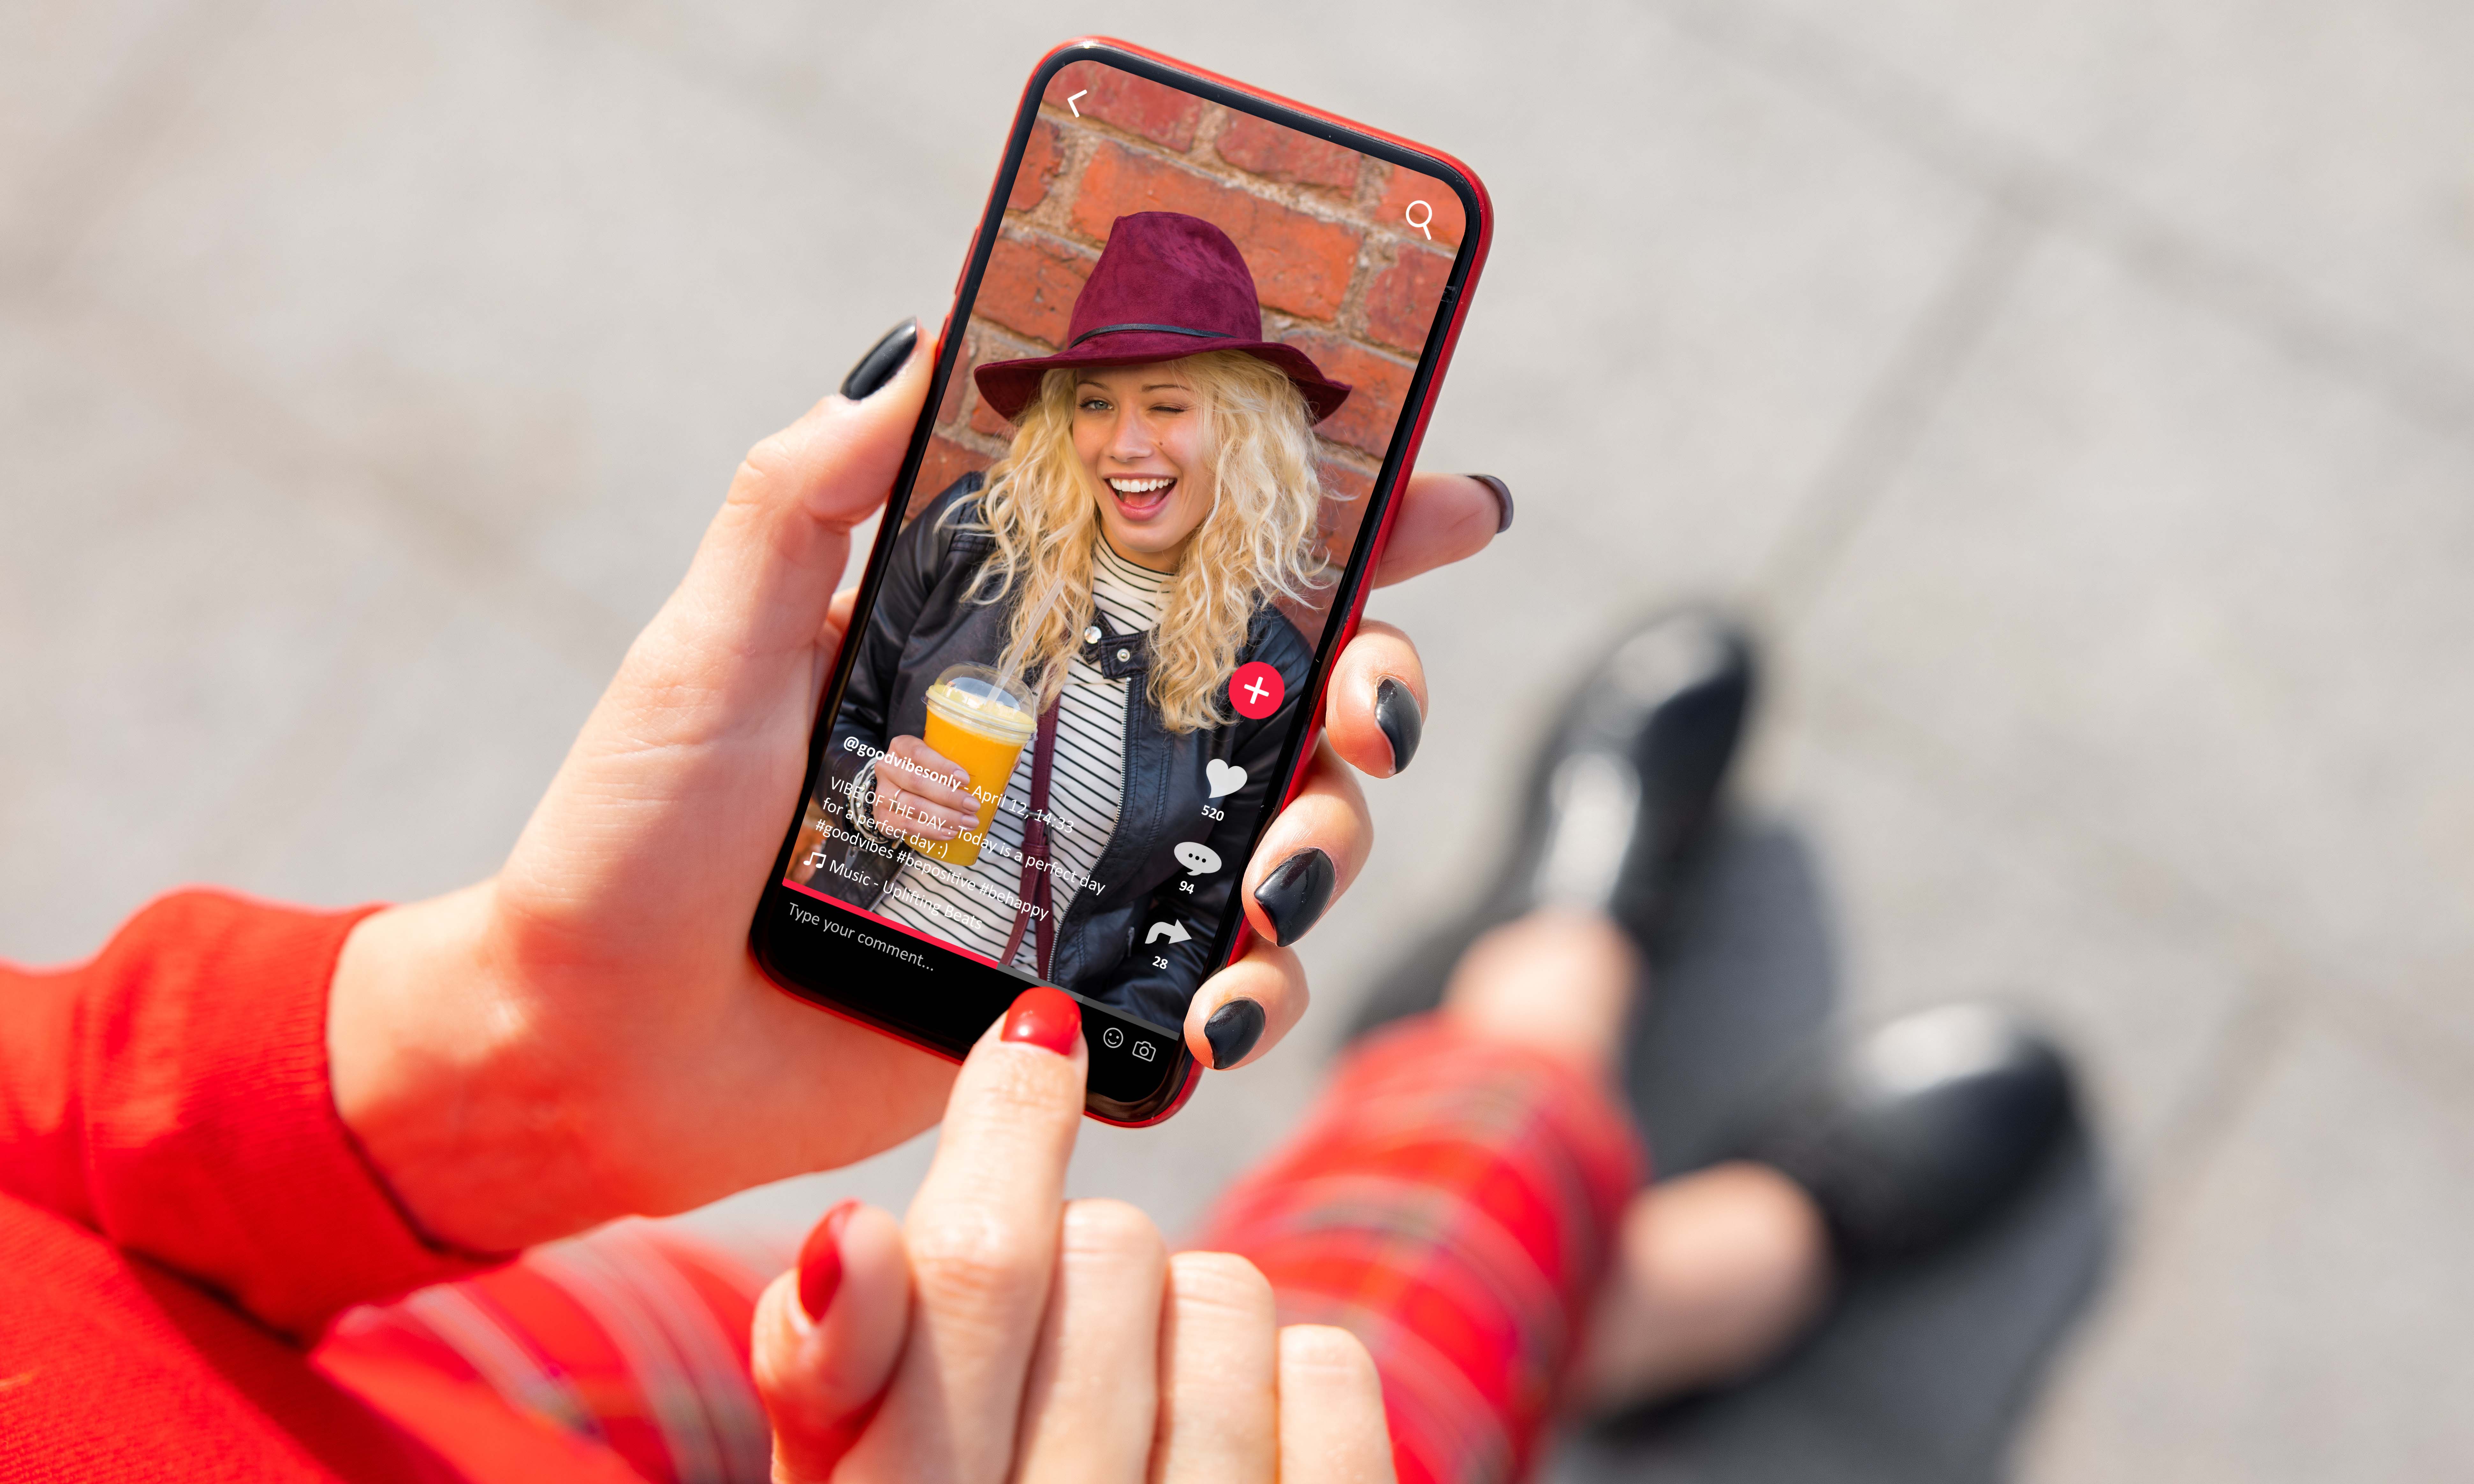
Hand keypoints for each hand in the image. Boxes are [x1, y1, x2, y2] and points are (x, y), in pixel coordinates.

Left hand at [327, 321, 1507, 1251]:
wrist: (593, 1045)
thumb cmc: (634, 837)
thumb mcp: (712, 641)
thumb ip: (805, 493)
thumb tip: (923, 338)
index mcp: (1012, 640)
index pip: (1206, 556)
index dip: (1348, 523)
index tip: (1446, 498)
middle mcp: (1081, 745)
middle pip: (1295, 694)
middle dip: (1378, 689)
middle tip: (1367, 716)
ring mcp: (1093, 871)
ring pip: (1290, 835)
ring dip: (1326, 849)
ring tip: (1271, 887)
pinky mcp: (1083, 990)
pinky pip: (1225, 979)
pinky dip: (1258, 990)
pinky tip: (1226, 1006)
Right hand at [753, 989, 1395, 1482]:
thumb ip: (833, 1379)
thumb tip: (850, 1236)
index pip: (965, 1272)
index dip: (1003, 1124)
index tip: (1035, 1031)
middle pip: (1105, 1255)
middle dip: (1075, 1264)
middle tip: (1054, 1350)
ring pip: (1224, 1289)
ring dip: (1179, 1326)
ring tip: (1135, 1421)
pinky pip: (1333, 1369)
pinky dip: (1288, 1379)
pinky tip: (1231, 1445)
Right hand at [872, 737, 976, 840]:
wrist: (895, 790)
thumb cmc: (924, 771)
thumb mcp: (935, 757)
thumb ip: (956, 760)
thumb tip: (1001, 768)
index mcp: (900, 747)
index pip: (919, 754)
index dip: (942, 767)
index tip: (965, 779)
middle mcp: (887, 768)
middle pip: (917, 783)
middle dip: (949, 797)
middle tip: (973, 805)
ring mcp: (882, 794)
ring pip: (914, 807)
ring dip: (945, 817)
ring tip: (968, 823)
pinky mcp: (883, 817)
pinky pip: (908, 826)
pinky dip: (931, 831)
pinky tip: (950, 832)